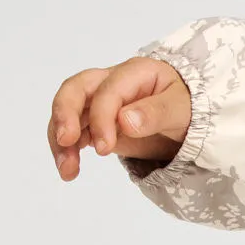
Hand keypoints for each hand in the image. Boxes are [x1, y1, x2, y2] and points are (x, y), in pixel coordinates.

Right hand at [47, 57, 191, 179]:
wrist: (182, 115)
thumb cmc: (183, 104)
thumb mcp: (181, 108)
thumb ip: (156, 112)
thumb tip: (125, 121)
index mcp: (134, 72)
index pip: (108, 90)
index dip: (101, 117)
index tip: (104, 148)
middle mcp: (110, 81)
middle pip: (76, 89)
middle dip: (65, 114)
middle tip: (65, 142)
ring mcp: (98, 100)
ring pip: (67, 112)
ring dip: (60, 140)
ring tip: (67, 171)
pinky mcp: (92, 120)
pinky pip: (71, 130)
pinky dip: (66, 149)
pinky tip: (70, 170)